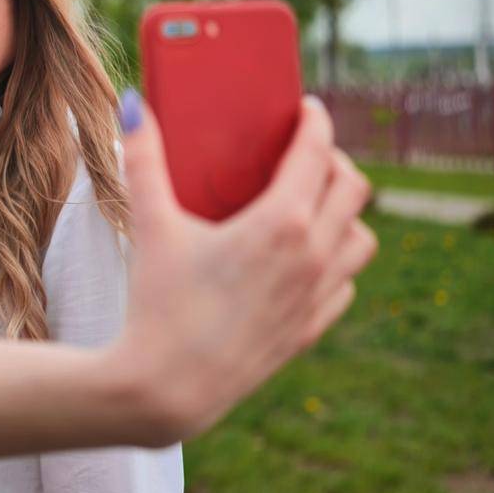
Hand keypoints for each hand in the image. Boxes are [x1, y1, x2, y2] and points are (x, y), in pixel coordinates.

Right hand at [112, 92, 375, 442]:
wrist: (168, 387)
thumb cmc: (158, 303)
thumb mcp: (150, 225)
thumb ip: (143, 160)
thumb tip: (131, 105)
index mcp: (280, 223)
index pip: (317, 154)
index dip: (316, 122)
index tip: (308, 108)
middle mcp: (312, 256)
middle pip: (353, 189)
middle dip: (334, 161)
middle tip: (305, 154)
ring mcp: (317, 296)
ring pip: (362, 238)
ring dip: (344, 214)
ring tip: (311, 206)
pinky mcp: (311, 329)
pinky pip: (346, 283)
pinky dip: (335, 262)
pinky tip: (304, 259)